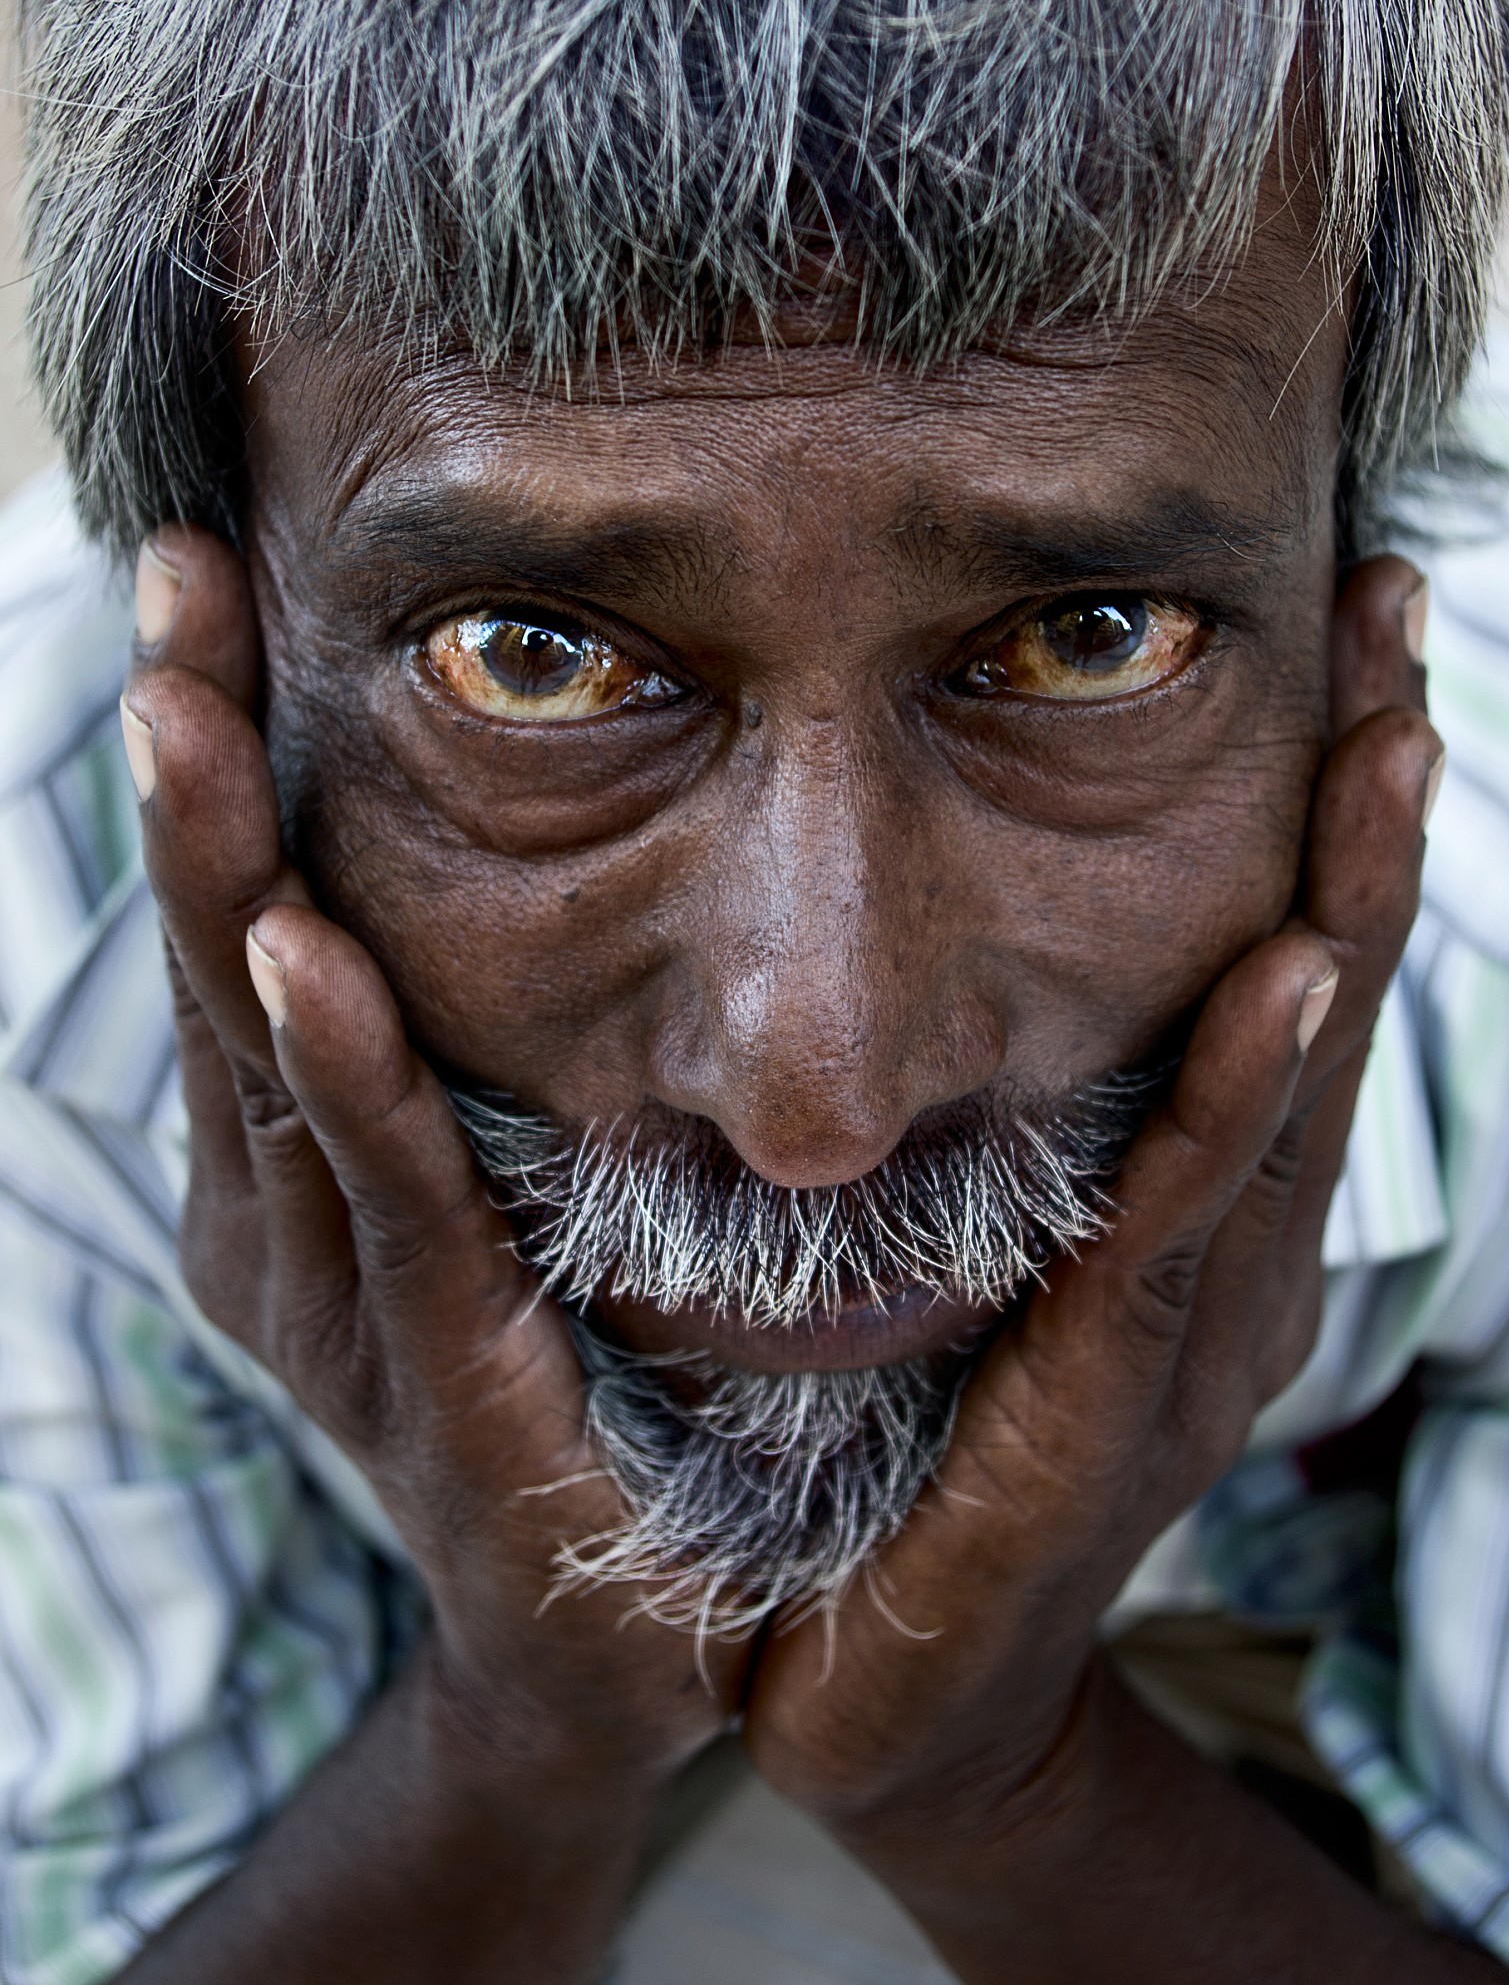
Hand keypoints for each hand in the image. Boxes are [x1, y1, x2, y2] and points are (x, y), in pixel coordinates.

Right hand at [121, 527, 746, 1803]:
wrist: (606, 1665)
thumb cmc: (574, 1405)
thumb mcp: (508, 1202)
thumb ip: (479, 1068)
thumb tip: (514, 881)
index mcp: (300, 1167)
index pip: (250, 921)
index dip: (227, 754)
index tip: (216, 574)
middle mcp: (283, 1220)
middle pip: (224, 948)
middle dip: (201, 758)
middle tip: (178, 567)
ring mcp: (335, 1298)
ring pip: (270, 1047)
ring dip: (231, 866)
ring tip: (188, 693)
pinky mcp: (432, 1367)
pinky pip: (391, 1195)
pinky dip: (344, 1066)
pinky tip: (305, 947)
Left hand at [743, 558, 1438, 1942]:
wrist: (884, 1695)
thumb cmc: (917, 1459)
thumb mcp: (971, 1260)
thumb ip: (998, 1124)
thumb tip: (945, 941)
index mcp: (1196, 1218)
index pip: (1281, 982)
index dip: (1324, 816)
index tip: (1341, 631)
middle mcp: (1228, 1264)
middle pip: (1321, 999)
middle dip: (1362, 808)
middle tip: (1393, 615)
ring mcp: (1192, 1344)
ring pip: (1281, 1094)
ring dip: (1344, 908)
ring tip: (1387, 738)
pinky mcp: (1106, 1418)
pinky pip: (1174, 1233)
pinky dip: (1235, 1101)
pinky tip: (1281, 977)